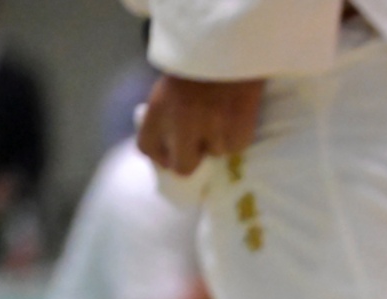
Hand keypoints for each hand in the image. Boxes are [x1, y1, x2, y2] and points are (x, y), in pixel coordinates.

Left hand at [137, 75, 267, 175]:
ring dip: (217, 141)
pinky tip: (236, 114)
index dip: (159, 155)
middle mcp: (183, 123)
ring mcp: (213, 130)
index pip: (146, 147)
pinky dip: (237, 135)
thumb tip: (169, 145)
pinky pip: (236, 146)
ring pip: (214, 153)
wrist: (232, 44)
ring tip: (222, 115)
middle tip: (198, 148)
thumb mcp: (169, 86)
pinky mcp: (239, 132)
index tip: (168, 154)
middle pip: (182, 166)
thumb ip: (165, 114)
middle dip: (190, 160)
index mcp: (159, 107)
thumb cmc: (198, 63)